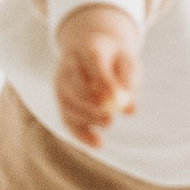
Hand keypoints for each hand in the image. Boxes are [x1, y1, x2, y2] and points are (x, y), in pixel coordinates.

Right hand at [53, 3, 138, 148]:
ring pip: (68, 103)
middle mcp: (68, 63)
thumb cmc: (115, 59)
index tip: (116, 98)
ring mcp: (60, 81)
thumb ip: (129, 82)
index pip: (92, 61)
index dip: (102, 81)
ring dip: (88, 117)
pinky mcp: (60, 98)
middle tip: (110, 118)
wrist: (93, 47)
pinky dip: (80, 132)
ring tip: (109, 122)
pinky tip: (97, 143)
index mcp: (88, 46)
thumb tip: (129, 109)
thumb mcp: (127, 62)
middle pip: (75, 84)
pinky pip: (66, 117)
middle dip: (91, 104)